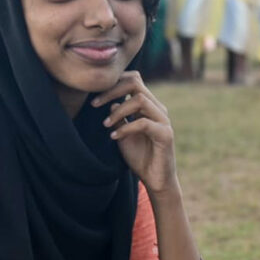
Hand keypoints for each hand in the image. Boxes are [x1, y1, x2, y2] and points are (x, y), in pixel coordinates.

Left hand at [93, 71, 177, 195]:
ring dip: (118, 111)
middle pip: (135, 83)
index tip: (94, 97)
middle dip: (111, 91)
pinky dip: (125, 128)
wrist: (155, 179)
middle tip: (94, 104)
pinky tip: (114, 137)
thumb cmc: (140, 156)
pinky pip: (143, 123)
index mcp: (148, 105)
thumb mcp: (122, 133)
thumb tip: (111, 103)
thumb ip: (119, 117)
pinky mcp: (165, 134)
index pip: (133, 80)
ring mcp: (163, 120)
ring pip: (140, 100)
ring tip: (105, 124)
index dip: (113, 83)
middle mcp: (157, 109)